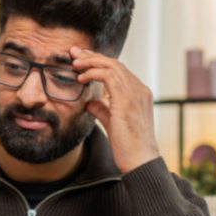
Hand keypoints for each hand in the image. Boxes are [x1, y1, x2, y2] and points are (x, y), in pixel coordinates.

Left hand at [71, 46, 160, 173]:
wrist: (140, 162)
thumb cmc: (129, 148)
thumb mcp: (113, 124)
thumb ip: (103, 110)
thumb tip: (90, 102)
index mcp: (139, 94)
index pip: (118, 71)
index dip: (99, 63)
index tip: (82, 61)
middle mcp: (140, 90)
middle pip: (115, 64)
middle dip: (93, 56)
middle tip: (74, 52)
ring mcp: (136, 93)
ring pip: (112, 66)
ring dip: (91, 62)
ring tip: (74, 63)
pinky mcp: (127, 100)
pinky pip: (109, 76)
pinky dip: (93, 73)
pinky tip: (81, 77)